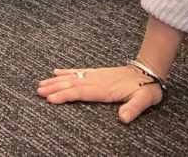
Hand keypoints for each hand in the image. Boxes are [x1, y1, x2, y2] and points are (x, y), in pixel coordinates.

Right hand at [36, 64, 163, 123]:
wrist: (149, 70)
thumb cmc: (147, 87)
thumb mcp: (144, 100)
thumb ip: (134, 108)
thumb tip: (123, 118)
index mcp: (105, 89)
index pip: (81, 92)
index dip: (66, 95)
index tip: (51, 98)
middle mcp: (97, 80)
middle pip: (72, 84)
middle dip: (54, 88)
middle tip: (38, 92)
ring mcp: (96, 75)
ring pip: (72, 78)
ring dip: (56, 81)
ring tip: (41, 84)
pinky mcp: (97, 73)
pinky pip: (79, 71)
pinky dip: (66, 72)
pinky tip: (56, 72)